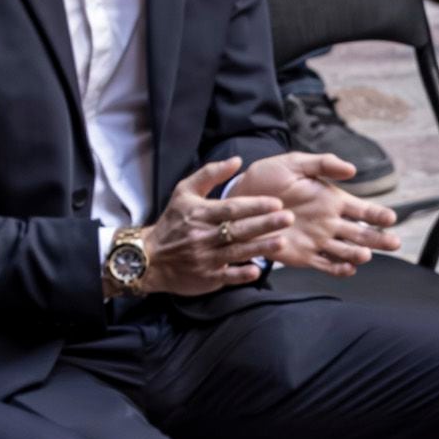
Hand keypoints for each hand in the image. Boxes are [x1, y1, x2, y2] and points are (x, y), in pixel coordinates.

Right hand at [136, 159, 286, 295]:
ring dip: (260, 248)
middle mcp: (203, 235)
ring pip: (236, 252)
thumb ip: (210, 174)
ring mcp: (205, 258)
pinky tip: (257, 270)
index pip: (231, 208)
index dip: (255, 205)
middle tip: (288, 218)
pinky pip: (226, 276)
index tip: (276, 203)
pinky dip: (241, 274)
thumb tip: (237, 160)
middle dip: (265, 224)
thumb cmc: (173, 222)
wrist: (150, 257)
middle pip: (238, 229)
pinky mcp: (206, 277)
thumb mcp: (184, 192)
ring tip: (281, 242)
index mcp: (200, 213)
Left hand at [244, 150, 401, 274]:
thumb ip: (323, 164)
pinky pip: (325, 265)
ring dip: (357, 254)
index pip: (362, 210)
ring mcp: (318, 241)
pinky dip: (338, 269)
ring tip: (365, 255)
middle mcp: (329, 222)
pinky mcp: (303, 256)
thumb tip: (352, 169)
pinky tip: (348, 269)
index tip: (391, 217)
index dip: (377, 214)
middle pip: (361, 234)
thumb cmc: (268, 178)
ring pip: (346, 251)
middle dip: (379, 239)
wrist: (240, 200)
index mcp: (332, 200)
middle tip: (395, 242)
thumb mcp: (294, 163)